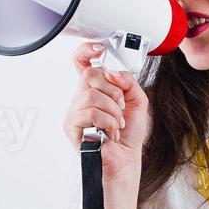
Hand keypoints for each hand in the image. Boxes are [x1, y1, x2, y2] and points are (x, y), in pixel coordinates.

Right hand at [63, 41, 149, 184]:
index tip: (98, 49)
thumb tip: (112, 73)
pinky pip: (91, 112)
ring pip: (93, 95)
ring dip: (113, 111)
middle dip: (113, 90)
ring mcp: (74, 111)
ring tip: (116, 124)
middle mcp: (81, 97)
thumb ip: (128, 81)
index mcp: (95, 89)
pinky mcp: (71, 125)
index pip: (82, 63)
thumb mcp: (137, 100)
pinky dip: (108, 122)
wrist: (125, 159)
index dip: (86, 51)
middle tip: (120, 107)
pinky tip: (109, 132)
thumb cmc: (128, 134)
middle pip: (90, 74)